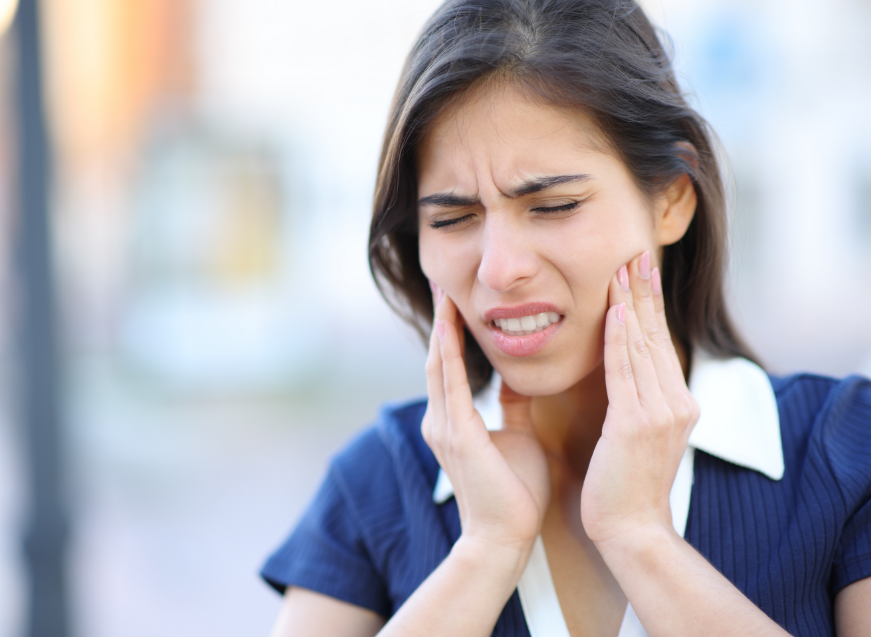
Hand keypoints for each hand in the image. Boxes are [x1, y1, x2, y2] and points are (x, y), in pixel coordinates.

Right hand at [422, 285, 550, 555]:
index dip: (452, 332)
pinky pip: (451, 384)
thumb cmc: (515, 492)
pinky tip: (451, 325)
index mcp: (455, 421)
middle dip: (441, 321)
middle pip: (438, 359)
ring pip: (439, 365)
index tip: (456, 299)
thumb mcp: (517, 437)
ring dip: (442, 327)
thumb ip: (513, 407)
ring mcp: (443, 427)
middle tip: (443, 282)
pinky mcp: (455, 435)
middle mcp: (441, 420)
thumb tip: (518, 380)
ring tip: (444, 292)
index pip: (451, 367)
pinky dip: (450, 352)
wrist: (505, 538)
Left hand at [580, 251, 698, 547]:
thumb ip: (635, 401)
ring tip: (623, 269)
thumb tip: (621, 372)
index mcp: (676, 403)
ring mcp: (660, 413)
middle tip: (635, 254)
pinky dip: (620, 339)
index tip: (638, 272)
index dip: (648, 307)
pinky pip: (625, 372)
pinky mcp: (637, 425)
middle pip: (655, 337)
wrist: (632, 530)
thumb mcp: (635, 436)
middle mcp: (676, 403)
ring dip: (631, 305)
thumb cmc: (624, 485)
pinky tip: (616, 311)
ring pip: (642, 347)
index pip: (659, 344)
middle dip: (644, 294)